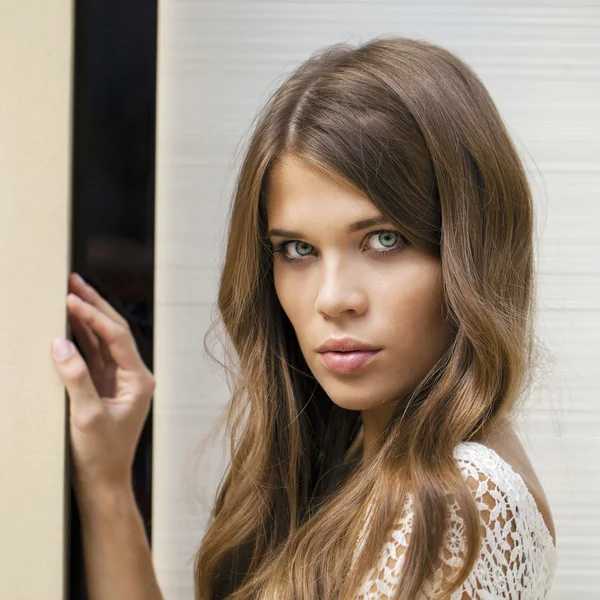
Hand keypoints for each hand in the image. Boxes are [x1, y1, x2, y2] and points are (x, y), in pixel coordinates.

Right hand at [51, 273, 154, 496]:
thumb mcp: (87, 417)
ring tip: (69, 295)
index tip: (71, 299)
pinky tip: (68, 326)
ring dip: (87, 319)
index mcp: (139, 379)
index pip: (117, 337)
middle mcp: (133, 375)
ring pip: (102, 341)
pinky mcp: (104, 388)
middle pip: (114, 331)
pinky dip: (80, 340)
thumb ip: (76, 379)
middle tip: (73, 281)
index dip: (94, 315)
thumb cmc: (102, 455)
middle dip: (94, 305)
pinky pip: (92, 357)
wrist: (104, 482)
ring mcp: (118, 381)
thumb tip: (60, 344)